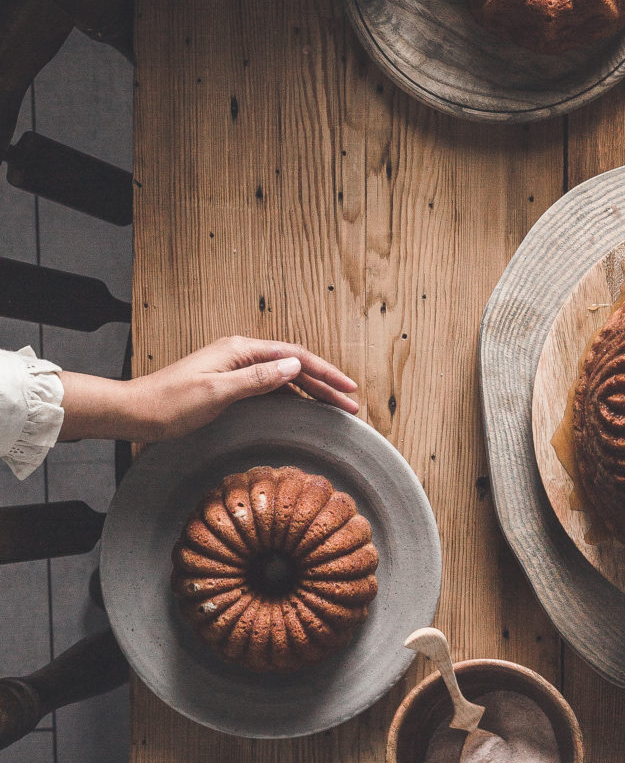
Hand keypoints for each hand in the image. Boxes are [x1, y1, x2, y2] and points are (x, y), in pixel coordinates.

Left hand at [58, 335, 359, 444]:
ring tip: (334, 407)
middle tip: (350, 404)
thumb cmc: (169, 404)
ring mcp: (234, 369)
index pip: (294, 357)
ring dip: (310, 391)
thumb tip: (294, 367)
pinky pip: (269, 387)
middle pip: (293, 366)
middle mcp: (239, 354)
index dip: (325, 373)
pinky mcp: (228, 384)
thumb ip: (257, 379)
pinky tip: (301, 408)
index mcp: (239, 350)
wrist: (135, 412)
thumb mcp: (216, 393)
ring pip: (283, 377)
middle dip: (324, 384)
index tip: (348, 389)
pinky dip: (291, 397)